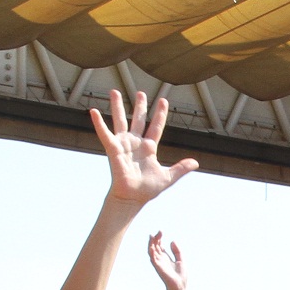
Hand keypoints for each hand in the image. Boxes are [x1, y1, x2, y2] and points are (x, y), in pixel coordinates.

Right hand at [91, 90, 195, 206]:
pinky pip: (105, 134)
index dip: (160, 114)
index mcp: (149, 148)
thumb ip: (181, 168)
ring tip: (114, 91)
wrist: (132, 198)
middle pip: (138, 119)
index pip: (156, 126)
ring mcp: (124, 145)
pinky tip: (93, 111)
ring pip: (120, 120)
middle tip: (141, 93)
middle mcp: (136, 143)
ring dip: (117, 106)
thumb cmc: (147, 190)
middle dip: (140, 106)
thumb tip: (196, 163)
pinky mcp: (114, 149)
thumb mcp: (168, 177)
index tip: (163, 100)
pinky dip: (99, 123)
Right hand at [147, 231, 186, 289]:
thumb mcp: (180, 259)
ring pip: (152, 251)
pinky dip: (151, 253)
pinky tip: (151, 247)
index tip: (160, 231)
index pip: (159, 245)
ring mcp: (158, 263)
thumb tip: (172, 241)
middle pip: (155, 246)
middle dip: (155, 239)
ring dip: (151, 244)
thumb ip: (177, 251)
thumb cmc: (180, 275)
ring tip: (152, 236)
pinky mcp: (158, 267)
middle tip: (159, 232)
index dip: (159, 238)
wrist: (180, 285)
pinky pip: (153, 259)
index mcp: (165, 257)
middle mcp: (160, 259)